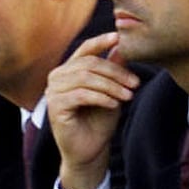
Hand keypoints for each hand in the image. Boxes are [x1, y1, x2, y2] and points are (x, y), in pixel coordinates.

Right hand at [46, 32, 139, 188]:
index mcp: (69, 69)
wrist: (90, 151)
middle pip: (89, 63)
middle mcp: (57, 76)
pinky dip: (101, 97)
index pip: (85, 49)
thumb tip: (122, 45)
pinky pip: (81, 95)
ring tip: (128, 96)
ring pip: (86, 78)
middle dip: (116, 72)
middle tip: (135, 83)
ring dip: (111, 86)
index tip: (119, 37)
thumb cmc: (98, 121)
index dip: (101, 41)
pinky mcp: (55, 106)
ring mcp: (53, 91)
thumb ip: (113, 69)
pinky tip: (114, 104)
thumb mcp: (111, 91)